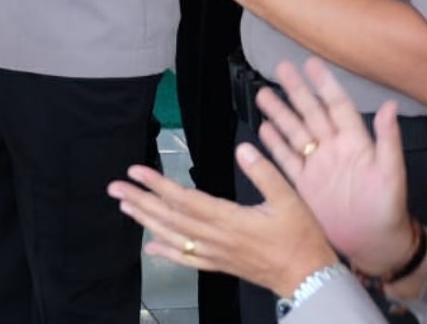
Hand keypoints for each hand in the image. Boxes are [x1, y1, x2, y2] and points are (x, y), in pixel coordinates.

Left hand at [108, 143, 340, 298]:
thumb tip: (243, 148)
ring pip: (173, 236)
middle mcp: (216, 238)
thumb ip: (264, 173)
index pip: (184, 199)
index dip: (157, 184)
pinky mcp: (221, 265)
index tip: (136, 171)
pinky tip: (151, 247)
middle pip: (170, 217)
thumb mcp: (290, 200)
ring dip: (147, 221)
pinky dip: (167, 252)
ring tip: (126, 207)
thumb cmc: (302, 238)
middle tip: (116, 187)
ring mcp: (216, 254)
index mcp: (229, 219)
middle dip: (141, 200)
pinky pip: (188, 259)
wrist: (310, 278)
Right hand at [255, 59, 413, 275]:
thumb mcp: (392, 173)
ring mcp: (317, 165)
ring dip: (279, 113)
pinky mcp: (304, 183)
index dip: (324, 84)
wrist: (373, 244)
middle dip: (296, 91)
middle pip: (311, 113)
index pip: (337, 106)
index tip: (311, 64)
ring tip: (263, 94)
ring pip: (294, 132)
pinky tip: (264, 129)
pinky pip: (287, 159)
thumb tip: (389, 106)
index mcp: (355, 143)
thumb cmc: (388, 210)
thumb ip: (387, 140)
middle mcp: (334, 149)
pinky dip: (275, 144)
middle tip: (281, 69)